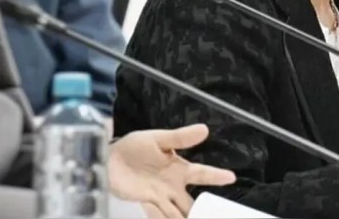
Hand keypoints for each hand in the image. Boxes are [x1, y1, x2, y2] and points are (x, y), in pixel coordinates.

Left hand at [109, 124, 236, 217]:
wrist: (108, 160)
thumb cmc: (134, 147)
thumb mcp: (157, 139)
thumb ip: (180, 137)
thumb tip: (205, 129)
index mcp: (179, 169)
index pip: (202, 174)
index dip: (216, 176)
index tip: (231, 177)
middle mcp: (172, 187)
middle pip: (191, 203)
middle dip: (202, 211)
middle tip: (214, 215)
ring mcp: (160, 198)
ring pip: (177, 214)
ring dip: (184, 218)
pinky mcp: (145, 205)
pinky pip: (158, 216)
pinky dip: (163, 218)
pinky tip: (167, 218)